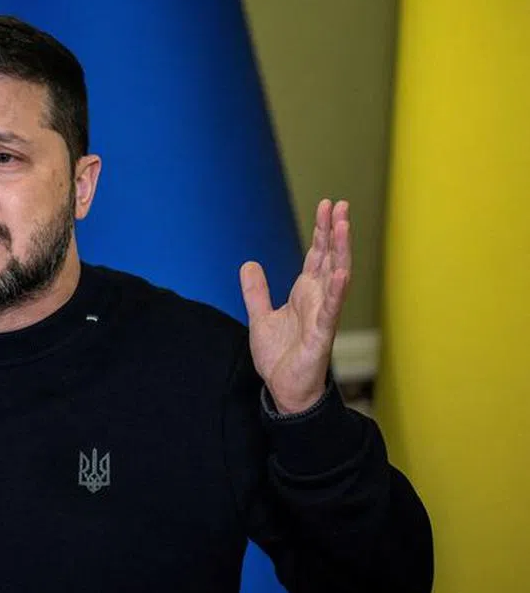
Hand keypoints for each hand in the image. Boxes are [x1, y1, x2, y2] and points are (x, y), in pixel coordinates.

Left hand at [239, 199, 350, 413]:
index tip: (328, 206)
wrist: (283, 388)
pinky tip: (342, 273)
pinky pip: (332, 310)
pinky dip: (337, 291)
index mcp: (306, 294)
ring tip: (343, 225)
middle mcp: (319, 300)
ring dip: (340, 251)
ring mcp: (323, 315)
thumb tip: (249, 264)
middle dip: (335, 232)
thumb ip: (256, 292)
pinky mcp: (321, 335)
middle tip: (340, 204)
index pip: (317, 256)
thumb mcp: (260, 317)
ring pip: (336, 277)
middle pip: (330, 259)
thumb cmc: (280, 356)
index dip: (322, 231)